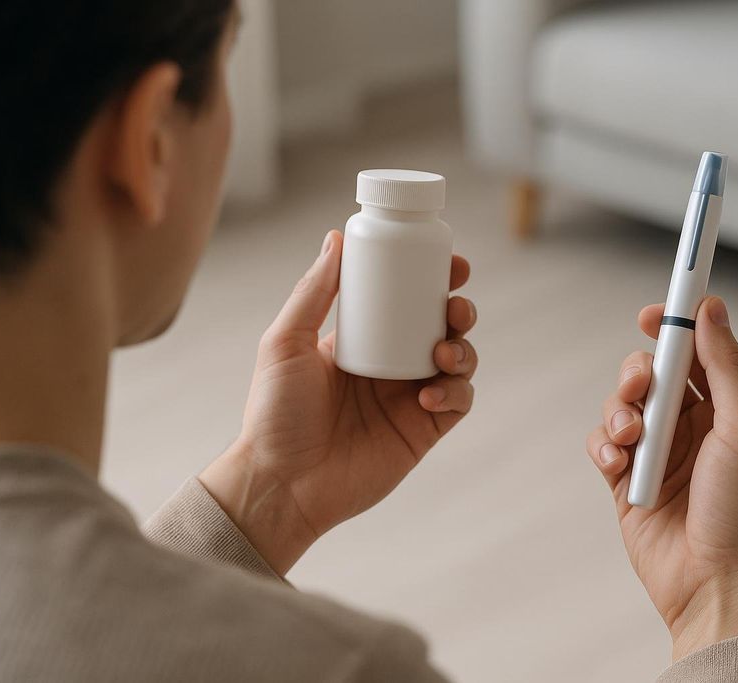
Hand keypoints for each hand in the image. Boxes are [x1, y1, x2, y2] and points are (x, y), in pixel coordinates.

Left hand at [201, 230, 477, 574]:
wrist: (282, 483)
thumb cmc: (274, 414)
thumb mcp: (285, 343)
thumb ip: (313, 291)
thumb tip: (335, 237)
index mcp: (363, 338)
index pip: (407, 299)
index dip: (435, 278)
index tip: (451, 263)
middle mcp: (392, 364)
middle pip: (443, 325)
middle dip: (459, 309)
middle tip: (454, 306)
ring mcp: (410, 398)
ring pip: (460, 360)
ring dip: (463, 349)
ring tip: (443, 353)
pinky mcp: (423, 431)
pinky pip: (458, 403)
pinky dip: (455, 393)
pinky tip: (429, 395)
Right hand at [586, 297, 737, 660]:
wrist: (720, 584)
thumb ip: (725, 364)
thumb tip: (712, 309)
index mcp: (729, 410)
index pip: (697, 353)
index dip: (675, 329)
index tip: (653, 313)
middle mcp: (694, 428)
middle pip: (653, 375)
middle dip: (640, 374)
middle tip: (642, 386)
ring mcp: (660, 455)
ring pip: (623, 407)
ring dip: (619, 413)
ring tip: (631, 439)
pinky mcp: (629, 482)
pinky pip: (604, 446)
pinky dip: (605, 449)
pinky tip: (619, 466)